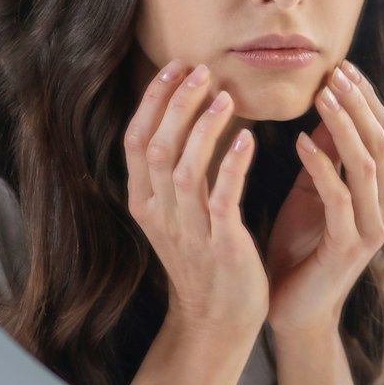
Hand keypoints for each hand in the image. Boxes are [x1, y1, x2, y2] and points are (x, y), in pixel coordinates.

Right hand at [124, 60, 265, 339]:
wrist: (219, 318)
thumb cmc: (205, 256)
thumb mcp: (178, 212)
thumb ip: (177, 168)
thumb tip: (187, 111)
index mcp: (145, 201)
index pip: (136, 140)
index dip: (153, 100)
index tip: (175, 67)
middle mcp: (160, 213)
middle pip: (156, 146)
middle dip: (177, 104)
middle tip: (201, 71)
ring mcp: (187, 229)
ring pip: (184, 167)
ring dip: (204, 127)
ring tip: (225, 96)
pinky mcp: (220, 244)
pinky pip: (222, 198)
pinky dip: (232, 165)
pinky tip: (247, 139)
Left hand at [266, 61, 383, 339]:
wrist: (292, 309)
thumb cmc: (299, 248)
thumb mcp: (312, 189)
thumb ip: (326, 153)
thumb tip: (328, 103)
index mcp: (383, 191)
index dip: (365, 97)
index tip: (340, 66)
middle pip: (381, 142)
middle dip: (358, 104)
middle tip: (333, 72)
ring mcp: (372, 229)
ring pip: (367, 165)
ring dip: (344, 126)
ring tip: (321, 96)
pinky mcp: (349, 246)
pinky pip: (340, 197)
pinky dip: (322, 166)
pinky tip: (300, 143)